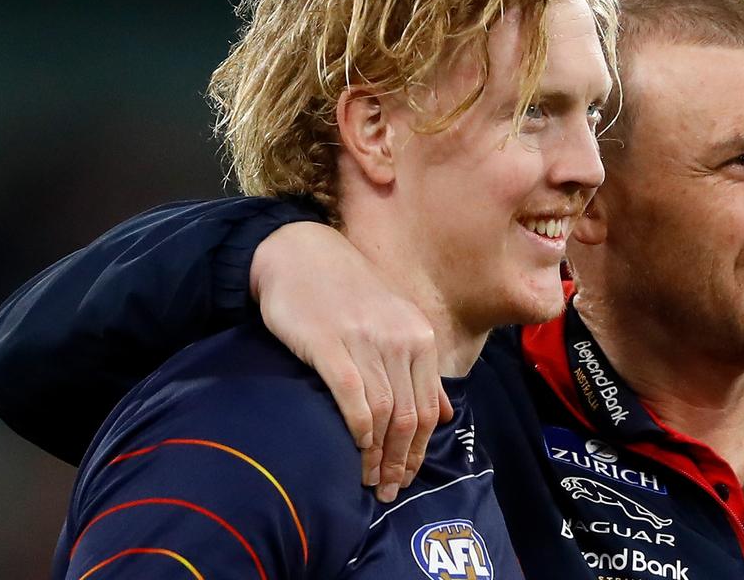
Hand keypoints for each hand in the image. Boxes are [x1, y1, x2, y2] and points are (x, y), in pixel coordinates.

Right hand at [251, 222, 453, 501]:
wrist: (300, 253)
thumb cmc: (346, 292)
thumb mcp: (395, 323)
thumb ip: (420, 368)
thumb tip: (443, 414)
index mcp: (419, 337)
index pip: (429, 408)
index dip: (420, 450)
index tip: (406, 477)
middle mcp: (400, 339)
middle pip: (410, 416)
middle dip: (401, 461)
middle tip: (388, 491)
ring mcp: (366, 341)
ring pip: (385, 413)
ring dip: (379, 455)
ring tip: (369, 480)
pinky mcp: (330, 344)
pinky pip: (354, 396)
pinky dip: (359, 429)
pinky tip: (355, 448)